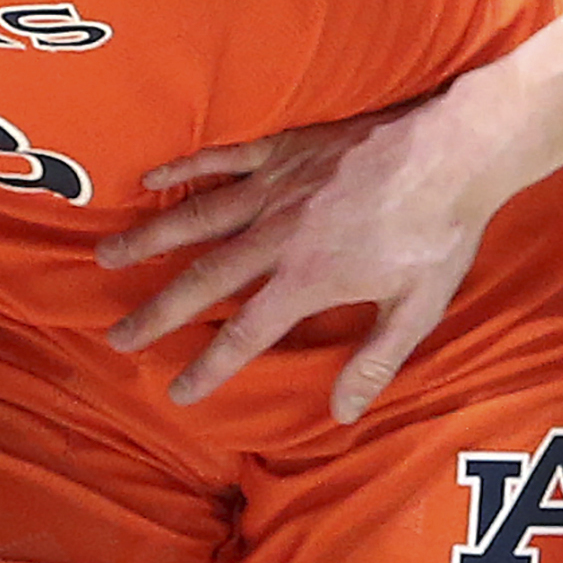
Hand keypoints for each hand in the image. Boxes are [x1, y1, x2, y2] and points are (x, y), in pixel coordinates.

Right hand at [98, 100, 501, 422]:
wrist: (453, 147)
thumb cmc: (441, 230)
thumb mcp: (418, 308)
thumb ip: (375, 362)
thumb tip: (340, 414)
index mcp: (307, 279)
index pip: (245, 334)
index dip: (208, 367)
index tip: (176, 392)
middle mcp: (278, 236)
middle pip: (203, 279)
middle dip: (158, 311)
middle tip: (118, 334)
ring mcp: (277, 187)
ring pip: (199, 217)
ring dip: (151, 239)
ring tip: (108, 257)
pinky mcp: (285, 148)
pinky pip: (223, 158)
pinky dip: (185, 167)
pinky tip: (152, 177)